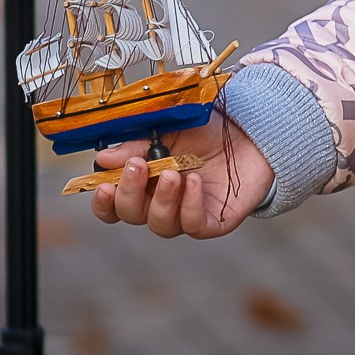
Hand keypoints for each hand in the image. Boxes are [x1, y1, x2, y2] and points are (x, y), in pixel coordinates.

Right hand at [89, 111, 272, 238]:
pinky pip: (193, 224)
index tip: (102, 184)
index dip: (103, 201)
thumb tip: (104, 158)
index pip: (113, 203)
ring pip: (160, 223)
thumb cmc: (207, 132)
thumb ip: (138, 144)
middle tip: (137, 166)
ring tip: (173, 173)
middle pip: (131, 214)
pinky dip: (189, 205)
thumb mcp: (169, 130)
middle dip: (129, 193)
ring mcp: (185, 214)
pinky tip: (194, 182)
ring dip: (162, 199)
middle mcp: (159, 202)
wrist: (252, 133)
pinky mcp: (212, 222)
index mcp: (143, 182)